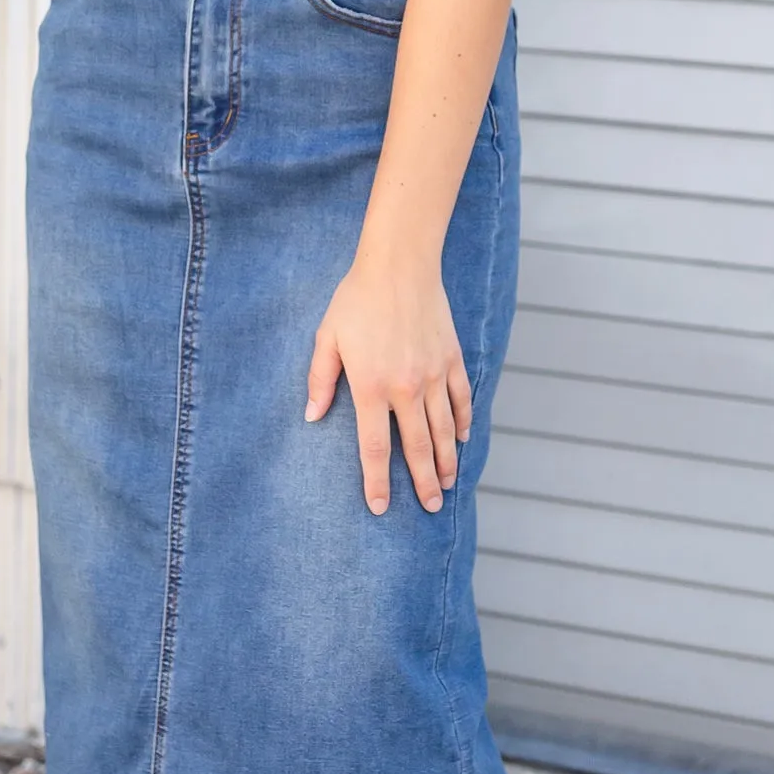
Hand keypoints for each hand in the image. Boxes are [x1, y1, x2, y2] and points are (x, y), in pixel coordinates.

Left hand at [305, 251, 473, 516]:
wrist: (400, 265)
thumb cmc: (357, 299)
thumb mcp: (327, 338)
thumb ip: (320, 380)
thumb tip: (312, 416)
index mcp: (370, 386)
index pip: (375, 447)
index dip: (377, 481)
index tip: (379, 507)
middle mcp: (405, 387)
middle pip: (418, 447)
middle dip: (423, 482)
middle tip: (429, 508)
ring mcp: (433, 375)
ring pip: (444, 429)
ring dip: (446, 461)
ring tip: (447, 485)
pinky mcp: (451, 359)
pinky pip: (460, 399)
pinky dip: (462, 423)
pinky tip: (461, 440)